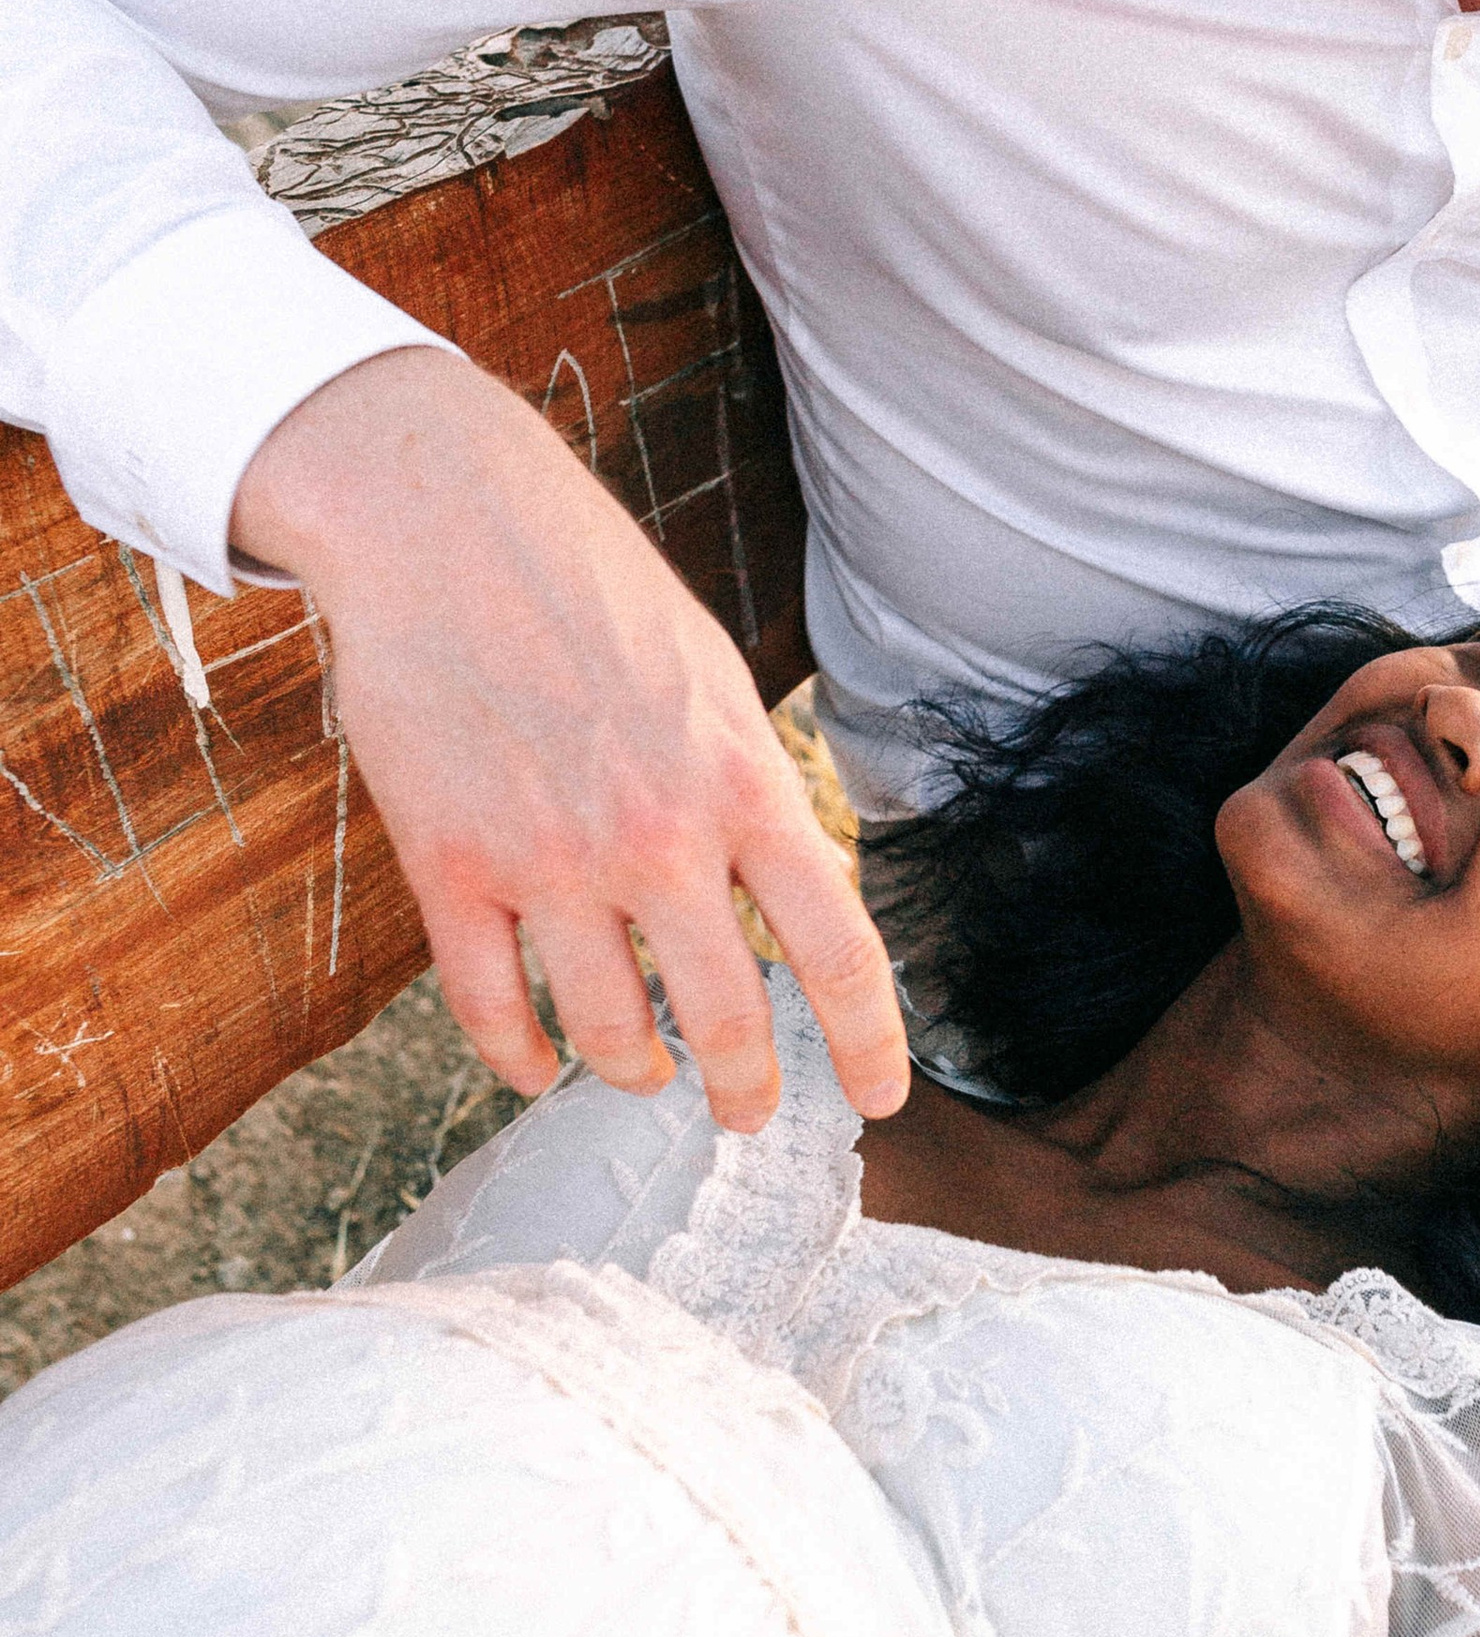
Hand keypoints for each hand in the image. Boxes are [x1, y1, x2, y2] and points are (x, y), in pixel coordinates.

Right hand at [235, 347, 908, 1130]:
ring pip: (613, 1033)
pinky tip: (539, 1069)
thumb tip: (788, 888)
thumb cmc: (590, 589)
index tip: (878, 1101)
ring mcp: (552, 859)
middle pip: (729, 1021)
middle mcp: (661, 837)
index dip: (871, 1047)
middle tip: (744, 1113)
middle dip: (747, 1090)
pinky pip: (493, 1010)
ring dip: (635, 1075)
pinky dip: (523, 1060)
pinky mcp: (450, 866)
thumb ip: (750, 788)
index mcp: (745, 783)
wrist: (443, 522)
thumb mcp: (714, 678)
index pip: (840, 952)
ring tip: (643, 1077)